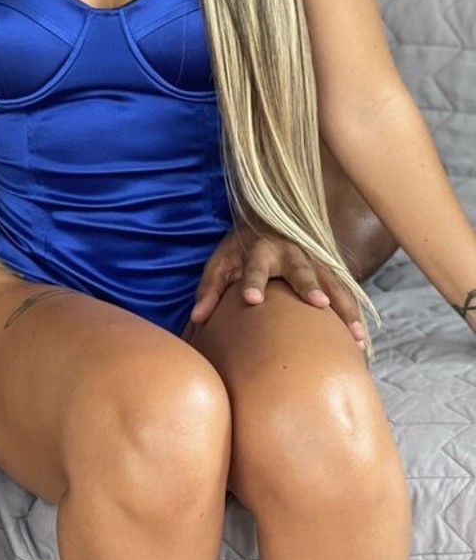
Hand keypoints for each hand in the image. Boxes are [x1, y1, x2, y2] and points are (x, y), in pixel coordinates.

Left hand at [190, 223, 366, 347]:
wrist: (266, 221)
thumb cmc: (240, 250)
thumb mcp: (220, 263)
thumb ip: (210, 289)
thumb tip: (197, 318)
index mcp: (259, 251)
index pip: (254, 267)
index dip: (253, 281)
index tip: (253, 299)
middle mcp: (290, 253)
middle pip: (300, 270)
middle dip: (309, 285)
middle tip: (319, 304)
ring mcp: (314, 261)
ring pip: (332, 283)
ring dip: (344, 307)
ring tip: (355, 335)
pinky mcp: (329, 270)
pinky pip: (345, 292)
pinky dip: (354, 312)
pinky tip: (361, 338)